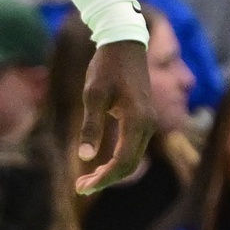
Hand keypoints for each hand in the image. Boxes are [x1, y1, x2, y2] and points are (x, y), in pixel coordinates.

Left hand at [75, 38, 155, 192]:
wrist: (124, 43)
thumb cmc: (106, 67)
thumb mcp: (93, 95)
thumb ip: (92, 126)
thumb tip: (86, 157)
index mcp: (136, 120)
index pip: (123, 161)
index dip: (104, 178)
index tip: (83, 187)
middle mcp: (147, 124)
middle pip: (130, 164)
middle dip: (107, 179)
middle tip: (81, 186)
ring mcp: (148, 121)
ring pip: (133, 157)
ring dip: (112, 171)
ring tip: (87, 178)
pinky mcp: (144, 117)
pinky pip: (134, 147)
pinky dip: (119, 159)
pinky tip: (101, 162)